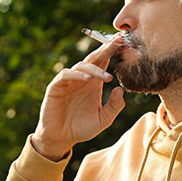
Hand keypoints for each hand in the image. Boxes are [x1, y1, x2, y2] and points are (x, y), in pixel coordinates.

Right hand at [31, 35, 126, 159]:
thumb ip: (114, 106)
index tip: (126, 43)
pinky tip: (87, 79)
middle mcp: (82, 79)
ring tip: (107, 77)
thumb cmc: (82, 128)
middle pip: (94, 59)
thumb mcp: (103, 119)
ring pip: (81, 66)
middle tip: (118, 42)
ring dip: (95, 69)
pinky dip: (76, 75)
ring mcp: (68, 82)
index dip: (114, 52)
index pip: (104, 62)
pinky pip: (66, 76)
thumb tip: (120, 89)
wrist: (61, 139)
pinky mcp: (56, 87)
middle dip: (106, 49)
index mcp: (94, 83)